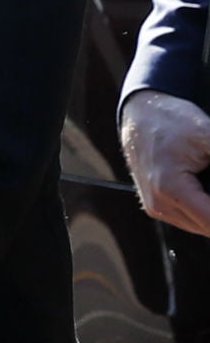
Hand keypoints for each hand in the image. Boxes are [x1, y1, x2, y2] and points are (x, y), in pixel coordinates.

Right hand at [122, 90, 209, 236]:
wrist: (140, 115)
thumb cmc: (170, 121)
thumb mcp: (208, 135)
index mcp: (170, 189)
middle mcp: (160, 204)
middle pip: (209, 227)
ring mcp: (157, 208)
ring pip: (202, 227)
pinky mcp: (157, 206)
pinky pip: (191, 220)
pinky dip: (207, 211)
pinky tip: (208, 191)